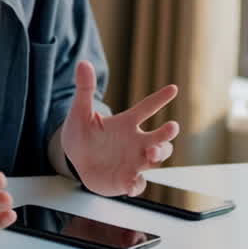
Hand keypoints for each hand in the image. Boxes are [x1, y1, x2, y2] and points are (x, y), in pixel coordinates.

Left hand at [61, 61, 179, 196]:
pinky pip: (137, 184)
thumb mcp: (80, 111)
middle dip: (167, 134)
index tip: (173, 88)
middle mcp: (136, 142)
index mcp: (126, 123)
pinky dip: (136, 185)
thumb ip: (84, 90)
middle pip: (159, 138)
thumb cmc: (82, 133)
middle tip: (172, 127)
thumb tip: (83, 63)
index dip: (159, 99)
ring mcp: (133, 162)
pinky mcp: (126, 180)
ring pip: (156, 160)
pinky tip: (131, 184)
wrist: (74, 160)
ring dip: (157, 156)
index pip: (146, 108)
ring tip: (151, 154)